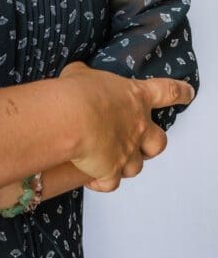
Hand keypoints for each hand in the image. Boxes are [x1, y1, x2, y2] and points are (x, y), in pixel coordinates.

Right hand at [58, 61, 194, 191]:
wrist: (70, 118)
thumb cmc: (77, 93)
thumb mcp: (81, 73)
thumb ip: (86, 76)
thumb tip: (79, 76)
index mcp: (135, 97)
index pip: (167, 91)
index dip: (180, 92)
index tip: (188, 93)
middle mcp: (137, 126)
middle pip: (159, 141)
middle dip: (152, 144)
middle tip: (141, 142)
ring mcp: (127, 152)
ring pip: (136, 166)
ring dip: (126, 164)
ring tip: (110, 160)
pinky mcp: (111, 171)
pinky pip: (110, 183)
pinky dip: (102, 182)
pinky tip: (92, 178)